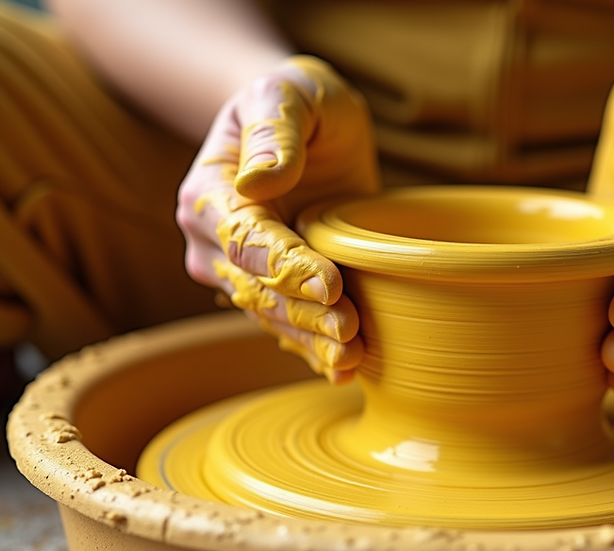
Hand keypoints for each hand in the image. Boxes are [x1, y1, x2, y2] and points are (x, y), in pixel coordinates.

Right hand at [176, 55, 380, 383]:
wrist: (303, 127)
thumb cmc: (295, 101)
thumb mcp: (287, 93)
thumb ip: (276, 128)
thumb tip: (259, 178)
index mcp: (208, 194)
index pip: (247, 240)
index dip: (287, 266)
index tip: (331, 283)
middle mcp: (211, 241)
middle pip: (258, 288)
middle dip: (304, 314)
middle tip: (351, 329)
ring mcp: (235, 271)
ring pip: (271, 315)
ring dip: (309, 339)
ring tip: (352, 357)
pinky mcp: (267, 288)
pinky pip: (285, 325)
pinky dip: (311, 349)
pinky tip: (341, 370)